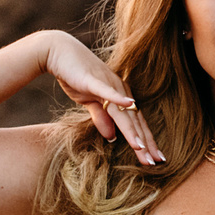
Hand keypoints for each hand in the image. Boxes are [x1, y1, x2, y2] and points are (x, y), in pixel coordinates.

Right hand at [38, 32, 164, 165]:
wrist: (59, 52)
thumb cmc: (75, 76)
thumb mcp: (89, 102)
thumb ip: (101, 118)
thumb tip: (112, 138)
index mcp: (121, 96)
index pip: (136, 123)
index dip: (146, 141)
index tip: (155, 159)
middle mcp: (121, 90)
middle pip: (135, 121)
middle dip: (145, 143)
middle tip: (155, 162)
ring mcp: (109, 84)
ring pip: (123, 112)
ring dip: (132, 131)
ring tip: (141, 148)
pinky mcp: (94, 80)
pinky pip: (107, 92)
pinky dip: (119, 99)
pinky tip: (130, 105)